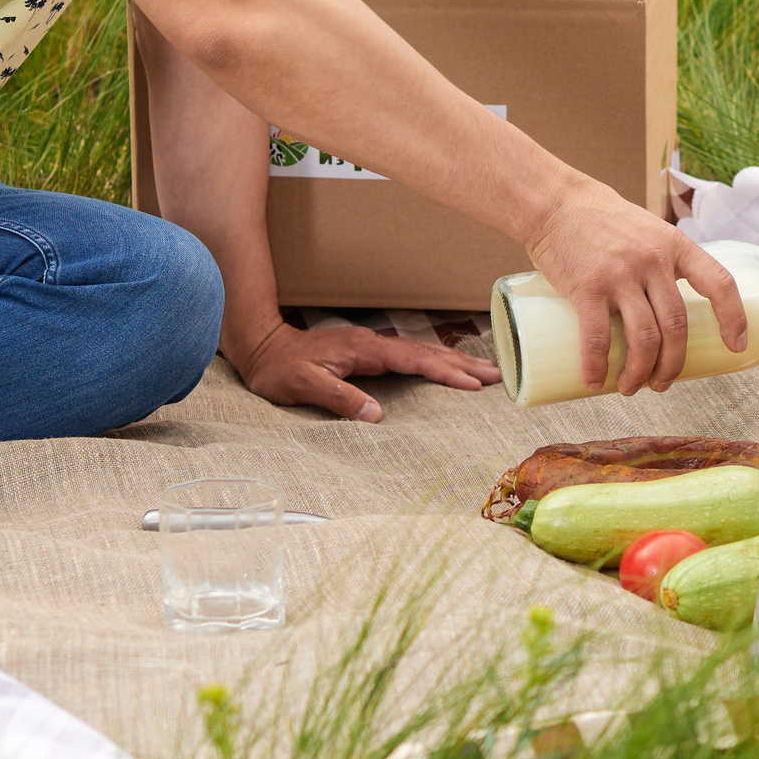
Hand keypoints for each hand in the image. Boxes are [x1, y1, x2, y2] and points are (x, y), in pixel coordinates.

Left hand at [226, 314, 500, 421]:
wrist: (262, 346)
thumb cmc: (280, 370)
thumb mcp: (304, 387)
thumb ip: (341, 399)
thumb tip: (377, 415)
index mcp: (364, 350)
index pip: (413, 361)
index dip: (444, 372)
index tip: (472, 384)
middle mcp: (373, 343)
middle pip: (426, 352)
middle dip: (462, 364)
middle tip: (496, 376)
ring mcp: (372, 345)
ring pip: (421, 350)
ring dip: (452, 360)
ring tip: (482, 370)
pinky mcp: (368, 351)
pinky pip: (410, 354)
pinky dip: (434, 359)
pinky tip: (444, 365)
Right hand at [524, 181, 748, 395]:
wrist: (556, 202)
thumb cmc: (602, 220)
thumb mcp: (648, 231)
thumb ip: (663, 263)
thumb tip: (669, 314)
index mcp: (675, 246)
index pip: (719, 283)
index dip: (733, 318)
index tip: (735, 346)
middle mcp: (654, 260)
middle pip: (676, 326)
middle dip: (671, 365)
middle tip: (660, 383)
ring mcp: (621, 274)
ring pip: (644, 339)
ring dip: (639, 372)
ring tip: (630, 387)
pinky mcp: (587, 287)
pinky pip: (598, 337)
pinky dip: (597, 366)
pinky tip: (594, 381)